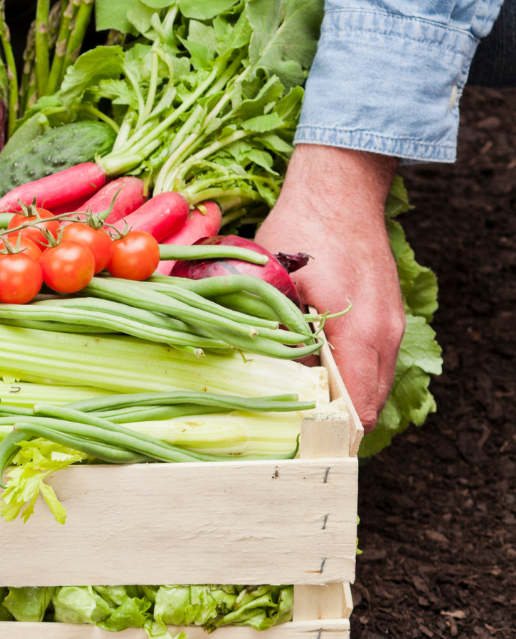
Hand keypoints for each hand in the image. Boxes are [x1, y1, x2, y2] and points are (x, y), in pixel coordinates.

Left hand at [254, 144, 402, 427]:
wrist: (339, 188)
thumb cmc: (302, 229)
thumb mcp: (272, 281)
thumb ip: (268, 327)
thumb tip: (248, 369)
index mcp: (360, 333)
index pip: (355, 408)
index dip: (326, 435)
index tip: (296, 450)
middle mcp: (385, 336)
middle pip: (367, 405)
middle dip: (331, 425)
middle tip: (290, 439)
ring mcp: (390, 325)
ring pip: (371, 384)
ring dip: (339, 400)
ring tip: (297, 412)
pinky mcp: (386, 315)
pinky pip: (371, 361)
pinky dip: (347, 376)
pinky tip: (311, 374)